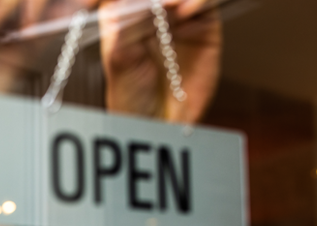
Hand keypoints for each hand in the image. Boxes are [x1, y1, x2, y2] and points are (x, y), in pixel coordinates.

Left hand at [98, 0, 220, 122]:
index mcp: (123, 14)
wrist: (158, 123)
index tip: (110, 0)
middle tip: (157, 2)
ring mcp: (178, 15)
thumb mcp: (119, 58)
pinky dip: (198, 2)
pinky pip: (205, 3)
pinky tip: (186, 11)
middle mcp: (151, 10)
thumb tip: (145, 1)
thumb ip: (128, 24)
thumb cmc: (131, 95)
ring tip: (169, 5)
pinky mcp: (203, 25)